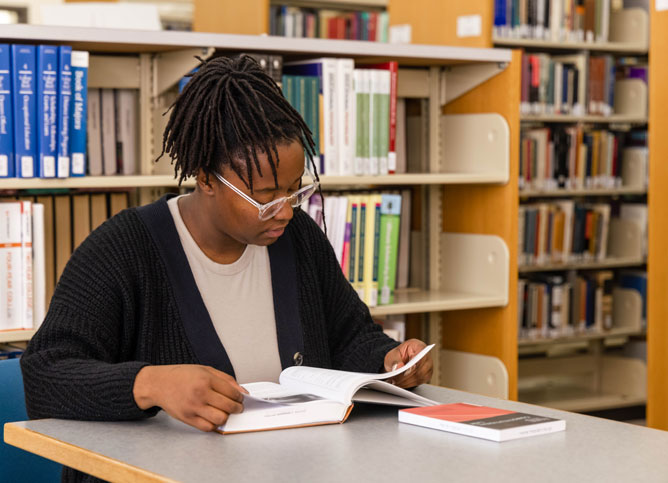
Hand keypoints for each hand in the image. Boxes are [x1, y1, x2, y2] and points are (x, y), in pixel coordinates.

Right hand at [133, 364, 247, 431]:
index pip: (232, 392)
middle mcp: (200, 393)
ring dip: (226, 416)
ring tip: (224, 411)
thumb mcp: (206, 370)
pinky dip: (214, 424)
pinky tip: (214, 417)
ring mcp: (193, 407)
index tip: (240, 398)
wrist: (159, 384)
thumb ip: (226, 380)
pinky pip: (207, 427)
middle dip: (237, 408)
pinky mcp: (187, 418)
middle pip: (228, 406)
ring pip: (220, 419)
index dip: (240, 397)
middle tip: (237, 407)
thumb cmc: (182, 376)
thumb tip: (242, 392)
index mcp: (206, 379)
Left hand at [383, 339, 433, 388]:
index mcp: (420, 347)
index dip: (413, 365)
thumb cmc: (399, 354)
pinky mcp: (426, 376)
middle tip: (394, 380)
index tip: (404, 371)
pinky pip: (418, 382)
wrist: (401, 359)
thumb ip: (395, 360)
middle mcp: (427, 357)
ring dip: (406, 382)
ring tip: (395, 382)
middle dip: (406, 376)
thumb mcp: (393, 354)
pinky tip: (400, 384)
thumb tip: (398, 367)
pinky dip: (408, 384)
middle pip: (420, 369)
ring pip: (419, 378)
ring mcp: (428, 368)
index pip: (420, 356)